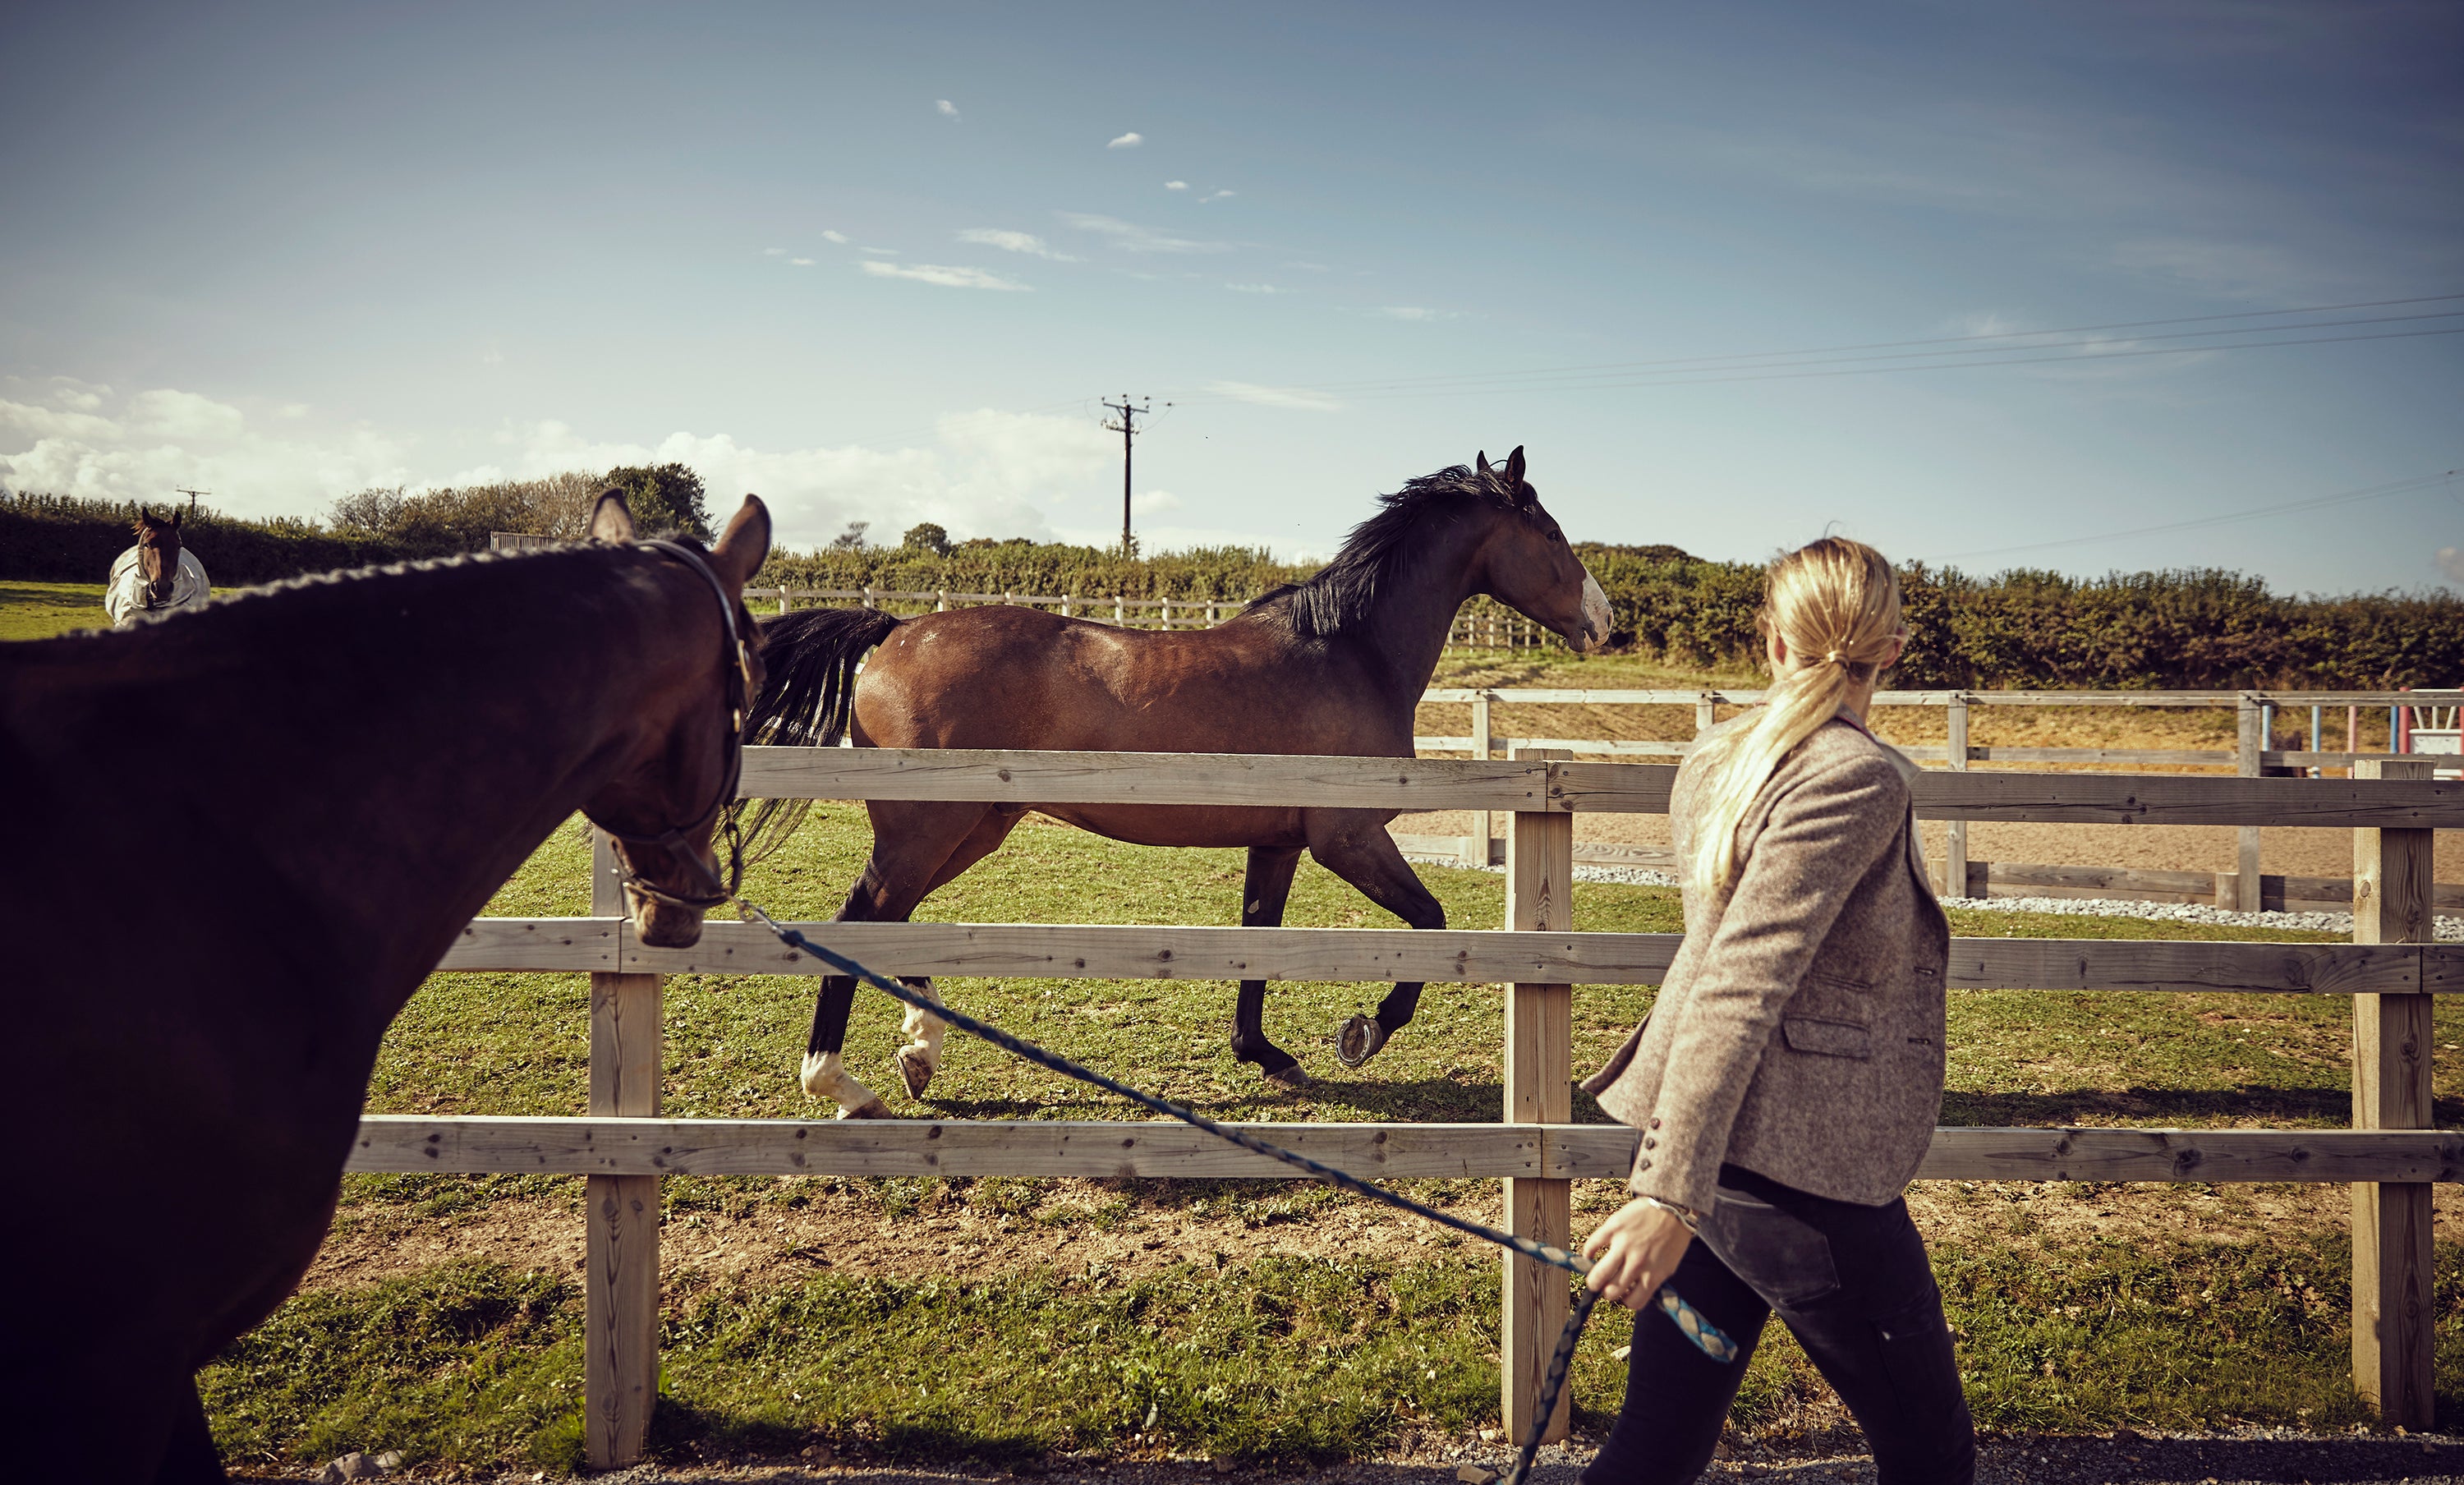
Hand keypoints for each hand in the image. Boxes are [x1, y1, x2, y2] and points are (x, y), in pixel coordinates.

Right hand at [1580, 1197, 1694, 1310]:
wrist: (1673, 1207)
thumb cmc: (1673, 1237)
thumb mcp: (1669, 1265)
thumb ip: (1653, 1280)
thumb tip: (1636, 1292)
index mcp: (1653, 1275)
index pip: (1634, 1302)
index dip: (1627, 1301)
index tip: (1625, 1294)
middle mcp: (1637, 1263)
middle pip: (1611, 1292)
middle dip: (1607, 1292)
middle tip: (1608, 1285)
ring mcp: (1623, 1245)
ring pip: (1598, 1275)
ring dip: (1594, 1280)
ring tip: (1595, 1276)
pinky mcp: (1613, 1228)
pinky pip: (1591, 1245)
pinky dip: (1587, 1253)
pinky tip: (1591, 1254)